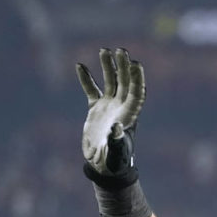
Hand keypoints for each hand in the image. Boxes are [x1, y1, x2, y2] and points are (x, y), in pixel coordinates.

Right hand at [76, 48, 145, 177]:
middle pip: (125, 82)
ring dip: (108, 66)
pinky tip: (79, 65)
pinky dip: (86, 79)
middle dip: (124, 67)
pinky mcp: (96, 109)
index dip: (137, 79)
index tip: (135, 64)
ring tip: (104, 50)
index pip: (136, 93)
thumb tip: (117, 127)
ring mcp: (109, 107)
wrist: (103, 166)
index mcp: (129, 116)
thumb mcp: (116, 154)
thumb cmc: (113, 163)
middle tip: (121, 50)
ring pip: (110, 82)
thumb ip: (116, 142)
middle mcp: (121, 108)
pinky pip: (91, 90)